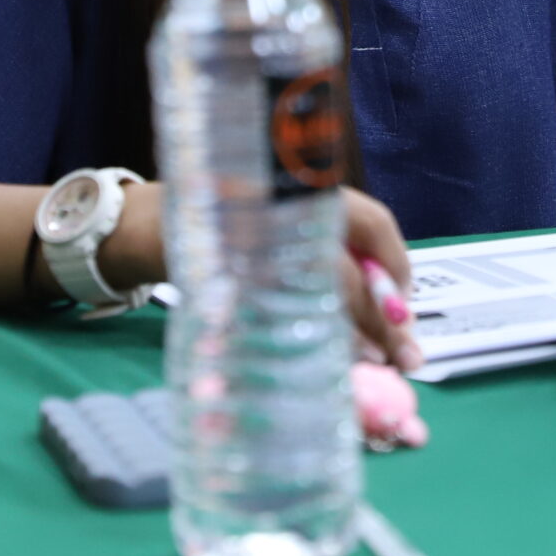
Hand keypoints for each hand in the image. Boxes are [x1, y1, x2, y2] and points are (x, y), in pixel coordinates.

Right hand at [91, 182, 418, 369]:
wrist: (148, 223)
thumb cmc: (231, 227)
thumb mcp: (284, 227)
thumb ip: (328, 255)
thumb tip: (388, 309)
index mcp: (306, 192)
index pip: (373, 221)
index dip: (398, 265)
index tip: (406, 306)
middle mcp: (284, 210)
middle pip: (350, 270)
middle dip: (384, 318)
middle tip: (407, 356)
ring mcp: (252, 242)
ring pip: (317, 295)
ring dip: (350, 335)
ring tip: (371, 363)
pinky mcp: (222, 274)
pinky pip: (273, 314)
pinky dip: (301, 341)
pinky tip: (317, 361)